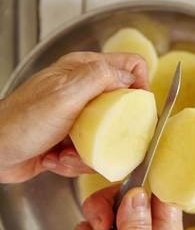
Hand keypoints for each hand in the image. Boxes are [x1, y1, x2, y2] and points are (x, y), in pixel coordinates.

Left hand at [0, 52, 147, 182]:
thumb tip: (131, 77)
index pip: (131, 66)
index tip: (136, 109)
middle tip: (99, 137)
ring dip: (90, 152)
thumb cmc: (20, 123)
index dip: (140, 86)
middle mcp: (85, 91)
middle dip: (114, 130)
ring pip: (111, 136)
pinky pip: (94, 153)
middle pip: (125, 107)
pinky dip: (77, 162)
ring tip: (66, 152)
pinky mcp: (74, 140)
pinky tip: (57, 159)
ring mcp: (79, 117)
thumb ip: (100, 78)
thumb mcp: (64, 95)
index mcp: (85, 70)